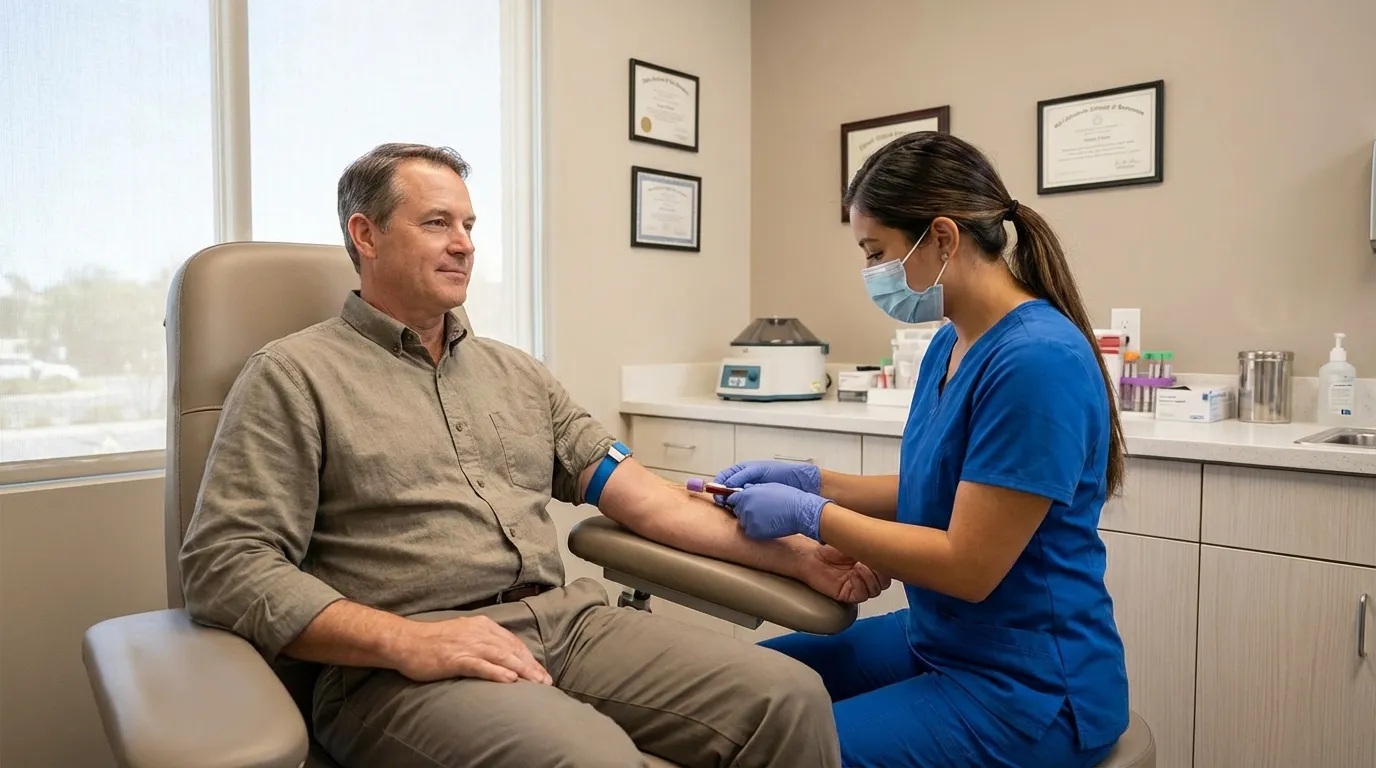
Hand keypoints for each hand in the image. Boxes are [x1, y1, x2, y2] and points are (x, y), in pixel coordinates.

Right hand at [394, 615, 552, 684]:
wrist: (405, 642)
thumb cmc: (432, 641)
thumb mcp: (462, 634)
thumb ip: (481, 640)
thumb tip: (500, 654)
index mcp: (482, 625)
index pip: (512, 642)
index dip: (529, 657)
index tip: (541, 671)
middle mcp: (479, 633)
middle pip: (511, 650)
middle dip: (531, 666)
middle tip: (546, 681)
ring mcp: (467, 645)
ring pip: (502, 657)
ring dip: (522, 670)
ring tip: (536, 682)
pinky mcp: (456, 658)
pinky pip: (481, 665)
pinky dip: (497, 672)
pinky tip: (511, 680)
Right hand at [714, 460, 820, 499]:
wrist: (799, 483)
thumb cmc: (780, 472)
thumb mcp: (759, 470)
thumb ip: (742, 475)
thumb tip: (727, 484)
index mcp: (743, 471)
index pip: (724, 477)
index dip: (718, 484)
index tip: (716, 492)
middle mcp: (745, 482)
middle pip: (726, 490)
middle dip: (722, 496)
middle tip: (722, 502)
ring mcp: (751, 493)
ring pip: (735, 499)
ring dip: (731, 503)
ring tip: (730, 507)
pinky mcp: (758, 503)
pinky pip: (745, 506)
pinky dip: (741, 508)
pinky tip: (741, 511)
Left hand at [724, 482, 827, 540]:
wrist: (799, 511)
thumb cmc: (787, 497)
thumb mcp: (768, 487)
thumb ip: (753, 488)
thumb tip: (745, 489)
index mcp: (747, 494)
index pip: (732, 499)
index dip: (737, 501)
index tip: (740, 504)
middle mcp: (745, 506)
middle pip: (737, 510)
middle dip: (745, 510)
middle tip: (759, 511)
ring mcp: (749, 520)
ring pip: (743, 521)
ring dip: (750, 520)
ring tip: (766, 517)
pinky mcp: (754, 532)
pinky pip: (750, 531)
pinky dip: (756, 529)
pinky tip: (767, 525)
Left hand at [795, 543, 891, 603]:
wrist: (810, 556)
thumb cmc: (828, 548)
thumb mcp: (854, 541)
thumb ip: (870, 543)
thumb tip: (886, 540)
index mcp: (870, 563)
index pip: (889, 570)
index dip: (888, 564)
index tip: (883, 556)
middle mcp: (865, 576)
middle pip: (884, 582)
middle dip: (881, 573)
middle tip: (872, 562)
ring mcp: (857, 586)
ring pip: (875, 590)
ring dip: (870, 578)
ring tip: (859, 567)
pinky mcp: (847, 594)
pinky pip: (862, 595)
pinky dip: (860, 585)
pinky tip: (853, 575)